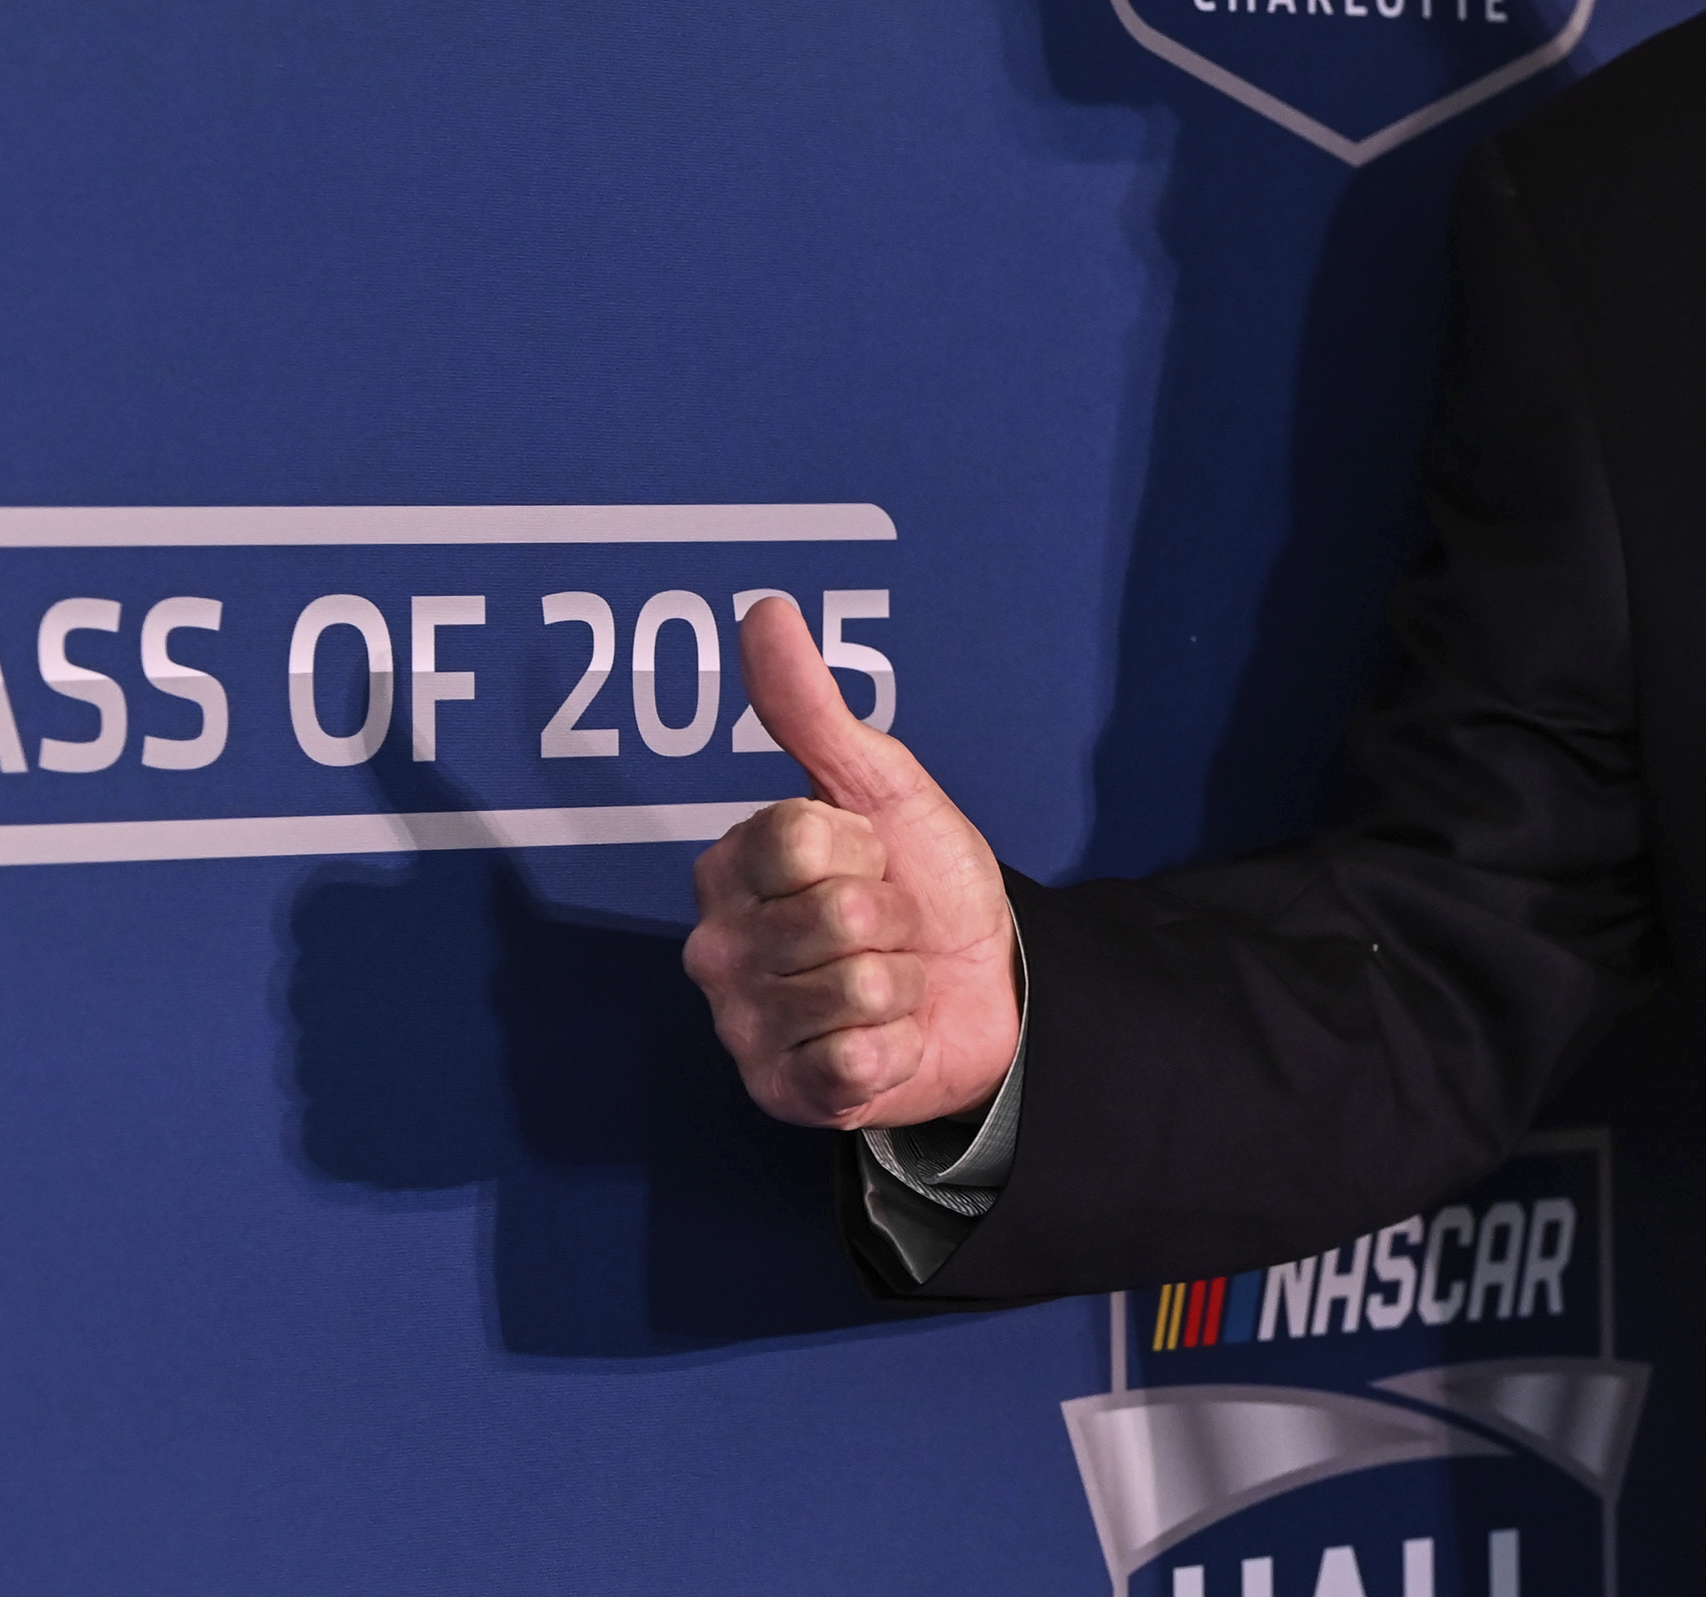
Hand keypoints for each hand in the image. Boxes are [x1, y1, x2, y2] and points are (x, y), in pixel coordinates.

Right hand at [684, 595, 1019, 1130]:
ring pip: (853, 989)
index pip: (800, 838)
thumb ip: (812, 709)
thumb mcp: (884, 788)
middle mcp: (718, 947)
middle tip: (891, 927)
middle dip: (893, 918)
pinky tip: (886, 1041)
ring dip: (901, 985)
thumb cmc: (926, 881)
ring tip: (891, 981)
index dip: (864, 845)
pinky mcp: (782, 1094)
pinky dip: (896, 1047)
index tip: (871, 854)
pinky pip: (854, 1060)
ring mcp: (744, 1027)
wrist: (988, 983)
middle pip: (835, 915)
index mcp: (732, 865)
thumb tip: (765, 611)